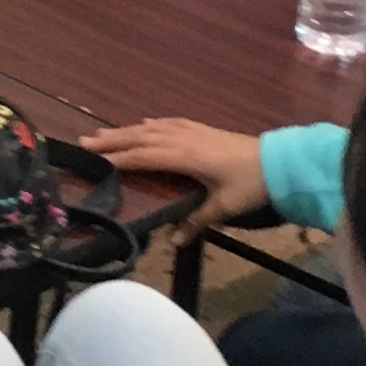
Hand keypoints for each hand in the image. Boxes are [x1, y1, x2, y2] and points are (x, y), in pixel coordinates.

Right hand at [80, 117, 267, 234]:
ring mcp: (193, 131)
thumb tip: (171, 242)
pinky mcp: (203, 130)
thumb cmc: (251, 185)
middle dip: (113, 140)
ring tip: (103, 133)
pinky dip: (152, 124)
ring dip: (127, 130)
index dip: (119, 159)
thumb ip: (196, 222)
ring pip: (152, 128)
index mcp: (185, 156)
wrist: (281, 162)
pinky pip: (170, 123)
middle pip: (141, 137)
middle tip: (84, 142)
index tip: (94, 162)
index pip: (144, 156)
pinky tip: (145, 124)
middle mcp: (184, 139)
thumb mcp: (224, 207)